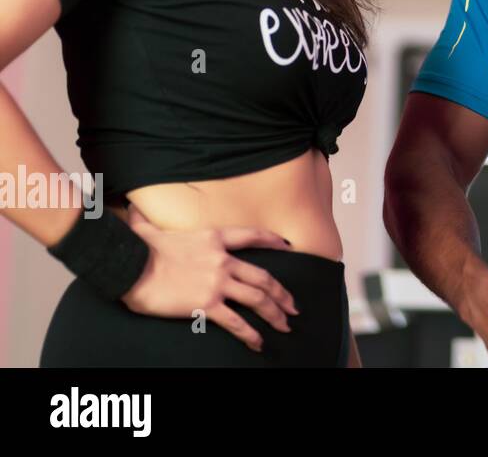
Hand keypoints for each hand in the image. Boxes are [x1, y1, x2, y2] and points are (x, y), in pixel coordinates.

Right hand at [119, 204, 299, 352]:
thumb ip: (146, 220)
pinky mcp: (207, 305)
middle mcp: (222, 260)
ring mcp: (217, 283)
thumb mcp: (149, 229)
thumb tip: (132, 209)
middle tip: (293, 305)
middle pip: (263, 276)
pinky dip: (250, 334)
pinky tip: (258, 343)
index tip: (289, 246)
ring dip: (275, 314)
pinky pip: (236, 322)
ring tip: (285, 325)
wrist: (129, 266)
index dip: (273, 240)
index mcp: (213, 238)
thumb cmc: (137, 249)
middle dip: (282, 293)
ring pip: (258, 299)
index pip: (252, 236)